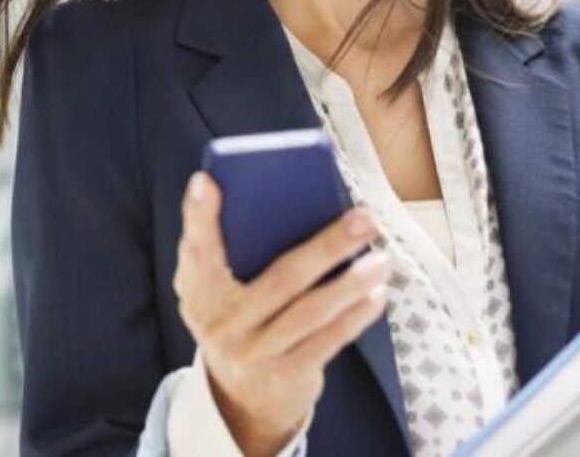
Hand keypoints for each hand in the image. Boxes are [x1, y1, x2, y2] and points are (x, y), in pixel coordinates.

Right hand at [172, 170, 392, 456]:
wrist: (240, 396)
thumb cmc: (239, 317)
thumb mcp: (220, 289)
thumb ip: (233, 252)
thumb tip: (286, 203)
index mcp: (199, 291)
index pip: (197, 249)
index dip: (199, 216)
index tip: (207, 181)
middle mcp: (221, 323)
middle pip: (282, 279)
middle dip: (328, 247)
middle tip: (364, 220)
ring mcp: (254, 353)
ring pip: (311, 312)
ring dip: (352, 283)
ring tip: (383, 259)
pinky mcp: (286, 375)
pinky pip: (328, 341)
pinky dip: (356, 316)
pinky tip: (376, 294)